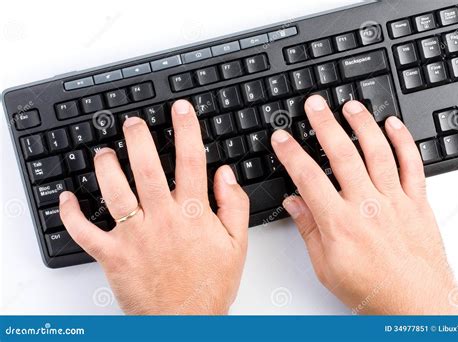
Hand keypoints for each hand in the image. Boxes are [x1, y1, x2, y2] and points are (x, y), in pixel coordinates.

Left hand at [59, 100, 248, 314]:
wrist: (186, 323)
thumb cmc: (209, 286)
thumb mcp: (237, 244)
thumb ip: (234, 205)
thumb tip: (226, 175)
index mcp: (192, 213)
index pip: (190, 160)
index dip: (186, 129)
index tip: (179, 109)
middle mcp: (161, 219)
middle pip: (145, 167)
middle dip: (137, 137)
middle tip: (132, 122)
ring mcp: (134, 236)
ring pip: (113, 191)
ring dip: (105, 166)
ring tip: (104, 152)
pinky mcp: (113, 255)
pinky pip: (85, 232)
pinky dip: (71, 214)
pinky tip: (68, 199)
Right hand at [272, 95, 457, 314]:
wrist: (416, 303)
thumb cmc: (372, 289)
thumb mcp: (326, 266)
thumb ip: (309, 230)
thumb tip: (294, 203)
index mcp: (339, 222)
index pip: (308, 178)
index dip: (291, 154)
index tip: (282, 138)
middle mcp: (367, 205)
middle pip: (342, 155)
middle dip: (325, 124)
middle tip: (314, 105)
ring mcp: (394, 200)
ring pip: (377, 152)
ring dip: (362, 124)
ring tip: (350, 105)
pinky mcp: (416, 201)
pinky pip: (412, 164)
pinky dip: (403, 141)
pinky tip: (392, 124)